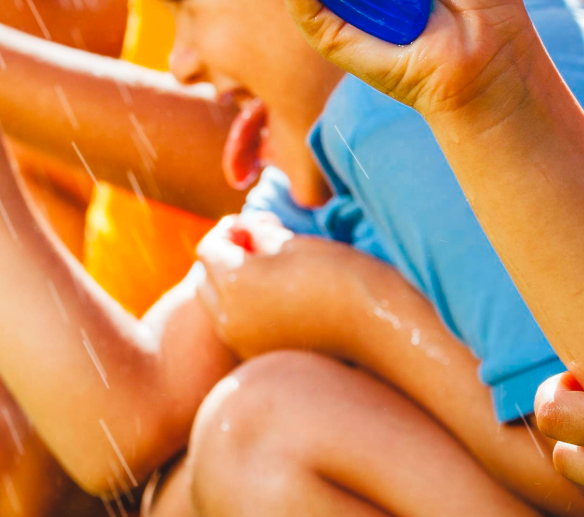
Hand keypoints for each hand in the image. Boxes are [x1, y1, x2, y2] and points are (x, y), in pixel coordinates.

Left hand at [194, 212, 327, 358]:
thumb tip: (239, 231)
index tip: (252, 225)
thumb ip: (255, 234)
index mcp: (235, 282)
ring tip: (269, 273)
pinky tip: (277, 300)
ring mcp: (242, 343)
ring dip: (231, 286)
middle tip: (257, 245)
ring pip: (217, 306)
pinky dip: (244, 310)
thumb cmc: (339, 275)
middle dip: (224, 258)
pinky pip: (236, 328)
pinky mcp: (258, 358)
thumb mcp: (291, 242)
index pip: (209, 248)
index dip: (228, 231)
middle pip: (205, 279)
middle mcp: (229, 318)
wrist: (378, 328)